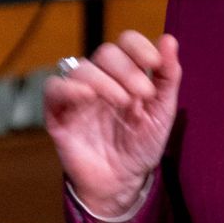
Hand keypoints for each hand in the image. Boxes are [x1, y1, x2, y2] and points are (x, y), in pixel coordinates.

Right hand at [44, 31, 181, 217]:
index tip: (154, 64)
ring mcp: (78, 96)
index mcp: (125, 74)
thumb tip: (169, 39)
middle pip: (106, 53)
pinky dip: (68, 88)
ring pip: (81, 68)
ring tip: (122, 103)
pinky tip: (87, 97)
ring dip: (104, 81)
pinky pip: (54, 88)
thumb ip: (168, 77)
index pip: (126, 42)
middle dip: (127, 69)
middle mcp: (101, 79)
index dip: (139, 46)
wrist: (122, 182)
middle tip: (142, 95)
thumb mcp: (162, 112)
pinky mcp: (58, 114)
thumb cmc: (141, 146)